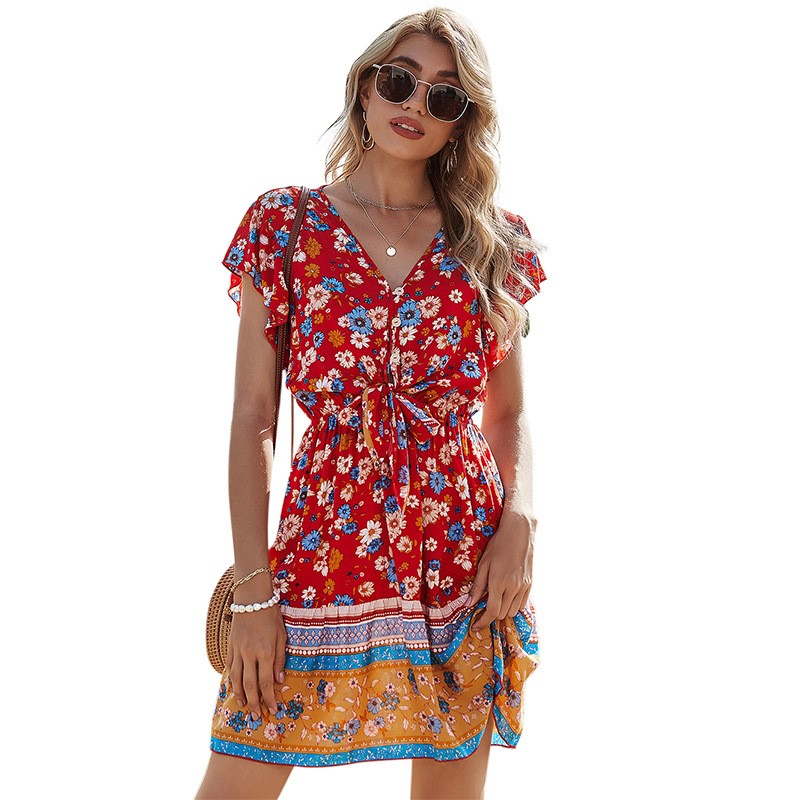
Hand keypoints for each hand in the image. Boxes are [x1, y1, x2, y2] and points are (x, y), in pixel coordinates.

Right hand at [226, 595, 286, 719]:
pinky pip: (230, 667)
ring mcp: (238, 651)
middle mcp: (250, 654)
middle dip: (254, 703)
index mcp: (265, 651)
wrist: (252, 599)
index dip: (269, 698)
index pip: (266, 682)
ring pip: (237, 679)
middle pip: (250, 685)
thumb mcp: (282, 636)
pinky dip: (233, 680)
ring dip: (241, 695)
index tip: (274, 709)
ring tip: (245, 705)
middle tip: (257, 716)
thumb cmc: (271, 616)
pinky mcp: (231, 647)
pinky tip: (236, 687)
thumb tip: (279, 680)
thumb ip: (280, 659)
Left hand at [466, 510, 535, 630]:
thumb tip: (468, 605)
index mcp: (499, 582)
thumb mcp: (483, 564)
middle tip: (483, 608)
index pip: (492, 612)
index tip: (475, 626)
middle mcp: (513, 587)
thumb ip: (477, 586)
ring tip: (496, 599)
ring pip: (513, 611)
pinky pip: (523, 604)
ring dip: (503, 610)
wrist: (519, 533)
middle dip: (492, 615)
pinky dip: (514, 605)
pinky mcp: (530, 584)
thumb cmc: (498, 545)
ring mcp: (524, 586)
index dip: (483, 622)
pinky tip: (507, 595)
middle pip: (502, 614)